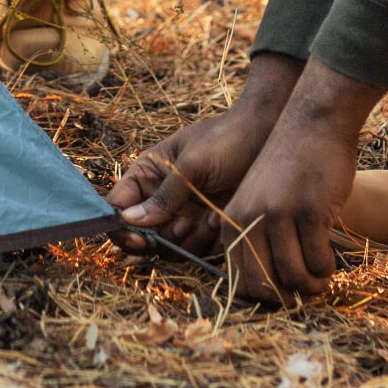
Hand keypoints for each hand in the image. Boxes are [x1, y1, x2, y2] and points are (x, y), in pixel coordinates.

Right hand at [107, 54, 299, 258]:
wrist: (269, 139)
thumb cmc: (227, 140)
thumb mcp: (192, 165)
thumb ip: (164, 195)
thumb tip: (129, 221)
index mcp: (148, 174)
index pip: (119, 205)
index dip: (120, 227)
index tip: (135, 239)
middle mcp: (161, 197)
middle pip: (142, 234)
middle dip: (161, 236)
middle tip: (183, 225)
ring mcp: (184, 213)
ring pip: (170, 246)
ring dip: (190, 236)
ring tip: (210, 214)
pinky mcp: (207, 227)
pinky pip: (197, 248)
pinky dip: (208, 239)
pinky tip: (221, 217)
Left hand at [216, 63, 383, 305]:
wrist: (312, 124)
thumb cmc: (289, 167)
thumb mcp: (259, 200)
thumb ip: (256, 238)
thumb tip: (270, 291)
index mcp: (231, 222)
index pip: (238, 282)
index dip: (264, 297)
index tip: (284, 293)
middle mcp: (247, 220)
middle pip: (262, 287)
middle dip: (287, 299)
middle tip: (305, 291)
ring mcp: (277, 216)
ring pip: (293, 278)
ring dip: (311, 286)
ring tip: (320, 277)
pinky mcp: (307, 211)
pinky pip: (317, 261)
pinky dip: (326, 268)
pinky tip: (329, 260)